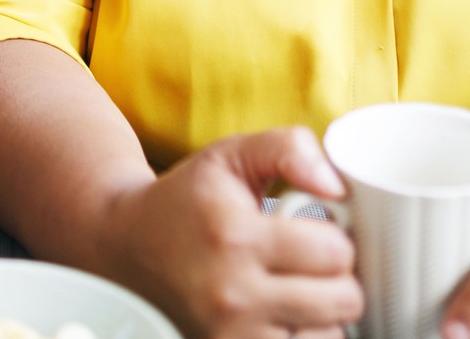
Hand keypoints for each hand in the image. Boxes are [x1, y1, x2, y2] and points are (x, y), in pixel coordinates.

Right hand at [97, 128, 362, 338]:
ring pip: (328, 337)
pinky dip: (301, 336)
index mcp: (236, 237)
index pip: (335, 252)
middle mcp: (232, 294)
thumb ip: (288, 149)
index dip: (336, 238)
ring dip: (323, 315)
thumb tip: (336, 185)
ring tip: (297, 291)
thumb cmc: (187, 199)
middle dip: (338, 277)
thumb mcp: (231, 155)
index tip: (315, 233)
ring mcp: (229, 335)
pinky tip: (284, 315)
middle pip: (342, 300)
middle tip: (312, 264)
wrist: (127, 244)